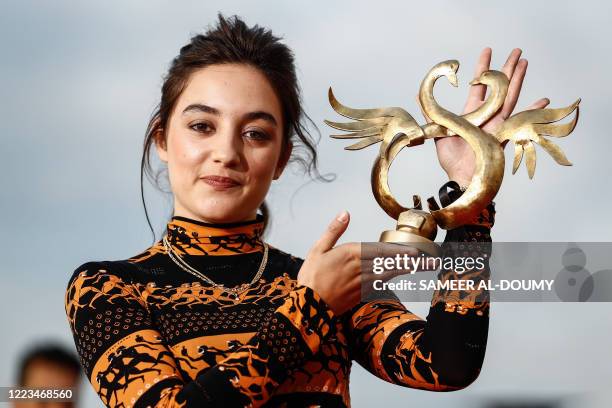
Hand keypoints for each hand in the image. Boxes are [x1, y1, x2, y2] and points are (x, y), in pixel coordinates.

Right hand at [297, 211, 419, 314]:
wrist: (307, 307)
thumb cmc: (311, 278)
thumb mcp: (318, 249)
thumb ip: (334, 230)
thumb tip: (345, 213)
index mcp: (350, 254)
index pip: (380, 251)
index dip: (399, 251)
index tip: (415, 252)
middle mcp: (360, 268)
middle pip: (391, 263)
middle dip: (412, 261)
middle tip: (432, 260)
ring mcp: (362, 283)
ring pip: (390, 274)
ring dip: (408, 270)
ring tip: (424, 266)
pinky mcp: (361, 294)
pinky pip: (382, 284)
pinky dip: (395, 279)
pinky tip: (403, 276)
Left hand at [420, 47, 549, 186]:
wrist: (461, 177)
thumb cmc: (451, 159)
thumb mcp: (438, 131)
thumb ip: (431, 113)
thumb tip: (418, 95)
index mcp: (471, 114)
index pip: (479, 86)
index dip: (483, 69)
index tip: (487, 51)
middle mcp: (487, 116)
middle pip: (500, 87)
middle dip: (507, 69)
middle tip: (515, 50)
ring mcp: (498, 124)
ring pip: (510, 97)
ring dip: (518, 80)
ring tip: (524, 63)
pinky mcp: (504, 135)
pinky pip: (520, 121)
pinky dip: (532, 111)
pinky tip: (542, 100)